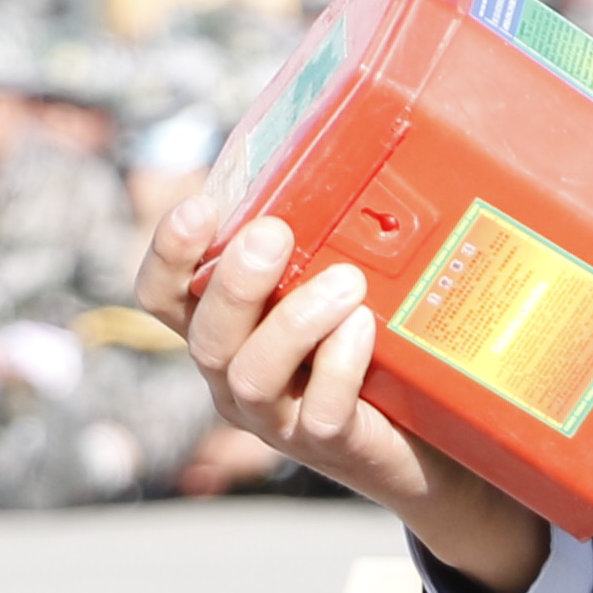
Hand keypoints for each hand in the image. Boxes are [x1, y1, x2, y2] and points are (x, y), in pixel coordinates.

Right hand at [133, 185, 546, 592]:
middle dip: (233, 282)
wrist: (431, 444)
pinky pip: (320, 412)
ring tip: (346, 282)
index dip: (167, 254)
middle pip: (204, 336)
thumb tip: (342, 146)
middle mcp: (235, 378)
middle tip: (273, 235)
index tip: (200, 206)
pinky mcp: (327, 446)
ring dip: (294, 320)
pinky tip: (364, 329)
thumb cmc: (376, 349)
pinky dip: (339, 365)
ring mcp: (276, 418)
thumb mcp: (336, 290)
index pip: (162, 297)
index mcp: (224, 331)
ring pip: (251, 374)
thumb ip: (321, 241)